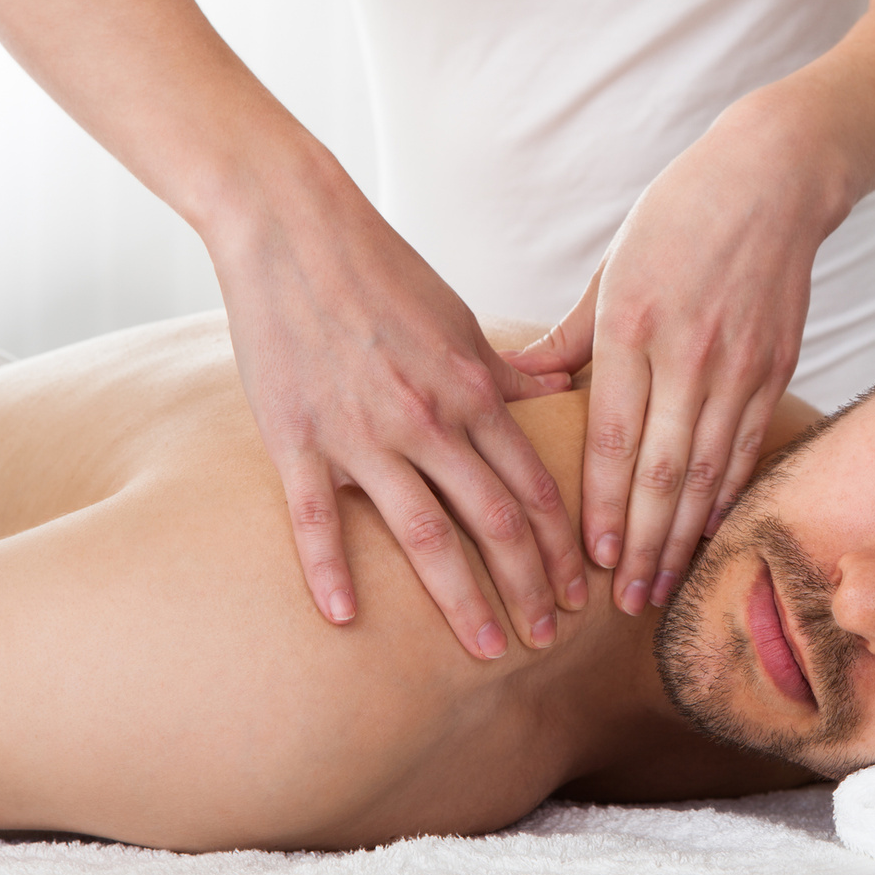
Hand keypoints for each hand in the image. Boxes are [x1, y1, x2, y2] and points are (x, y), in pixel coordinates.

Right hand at [212, 171, 587, 657]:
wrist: (290, 226)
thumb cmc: (381, 271)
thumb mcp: (459, 319)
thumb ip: (509, 371)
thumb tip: (563, 393)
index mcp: (472, 390)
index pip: (534, 486)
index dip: (564, 546)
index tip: (584, 592)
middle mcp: (427, 419)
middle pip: (494, 521)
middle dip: (531, 586)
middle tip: (551, 638)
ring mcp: (360, 433)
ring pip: (423, 534)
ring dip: (463, 598)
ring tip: (489, 648)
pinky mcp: (296, 437)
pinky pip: (314, 519)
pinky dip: (329, 571)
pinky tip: (346, 621)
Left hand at [508, 106, 847, 614]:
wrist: (775, 178)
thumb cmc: (678, 216)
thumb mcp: (611, 267)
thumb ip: (569, 336)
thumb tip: (521, 386)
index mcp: (633, 326)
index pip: (612, 437)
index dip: (601, 506)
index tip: (590, 559)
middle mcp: (689, 354)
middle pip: (662, 470)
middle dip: (641, 543)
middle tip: (623, 600)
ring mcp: (739, 366)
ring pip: (708, 471)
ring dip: (684, 537)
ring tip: (662, 587)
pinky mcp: (777, 369)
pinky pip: (748, 448)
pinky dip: (728, 498)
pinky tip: (711, 536)